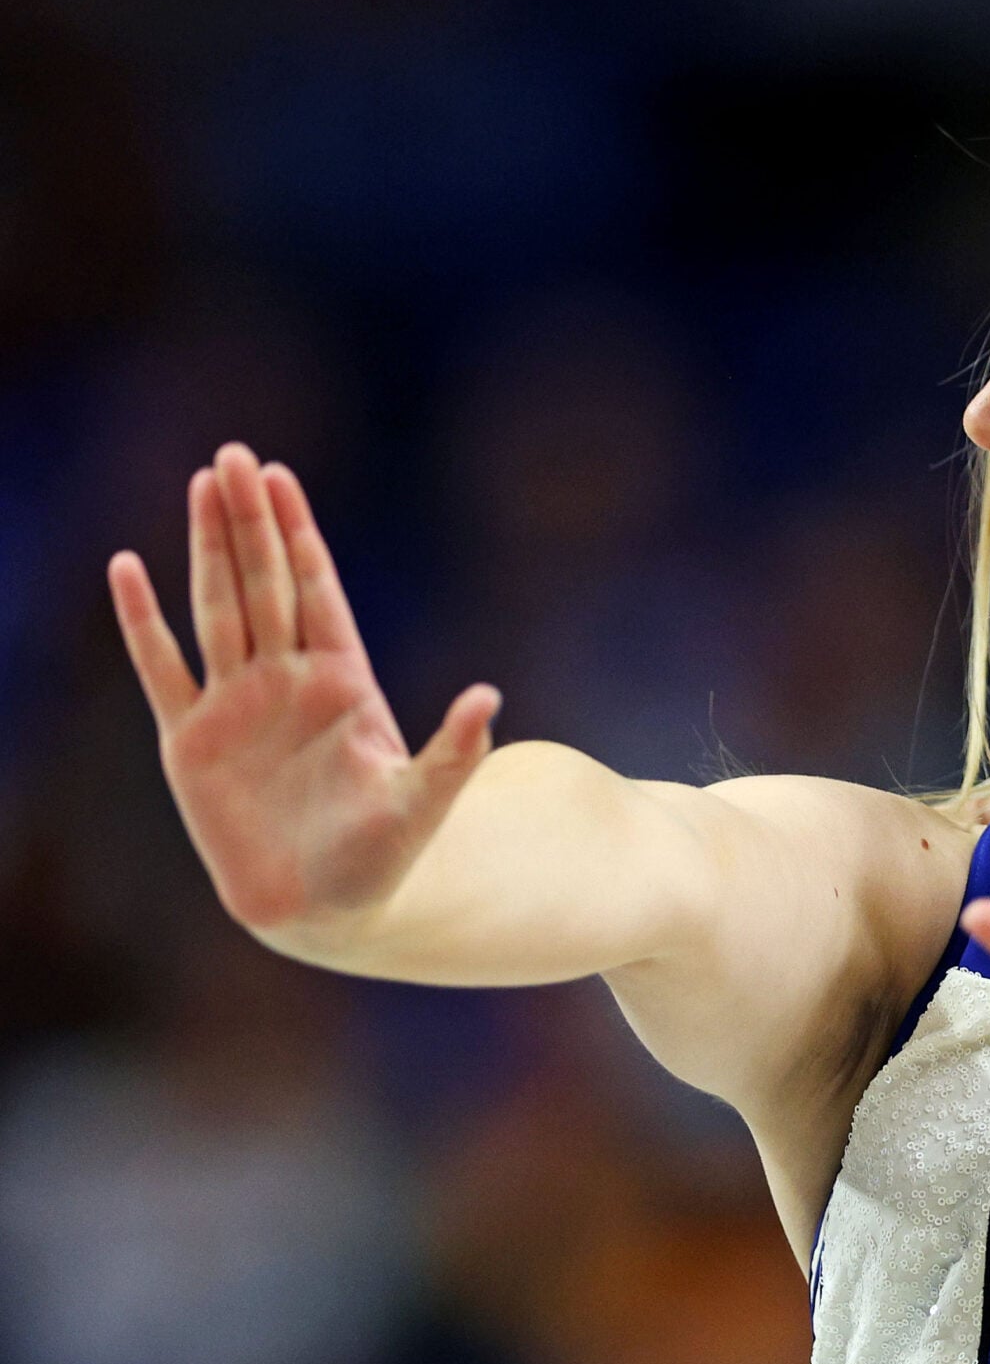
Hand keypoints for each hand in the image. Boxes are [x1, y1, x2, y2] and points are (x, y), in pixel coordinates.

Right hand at [107, 443, 500, 940]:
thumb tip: (489, 697)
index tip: (280, 478)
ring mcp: (236, 706)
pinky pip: (161, 668)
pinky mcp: (189, 740)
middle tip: (232, 455)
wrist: (324, 908)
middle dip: (249, 522)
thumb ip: (455, 752)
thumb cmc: (382, 858)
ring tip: (198, 486)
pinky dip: (142, 622)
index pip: (317, 591)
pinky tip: (127, 567)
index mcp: (344, 684)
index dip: (299, 536)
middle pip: (265, 584)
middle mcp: (286, 682)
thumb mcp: (424, 804)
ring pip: (216, 609)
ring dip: (206, 549)